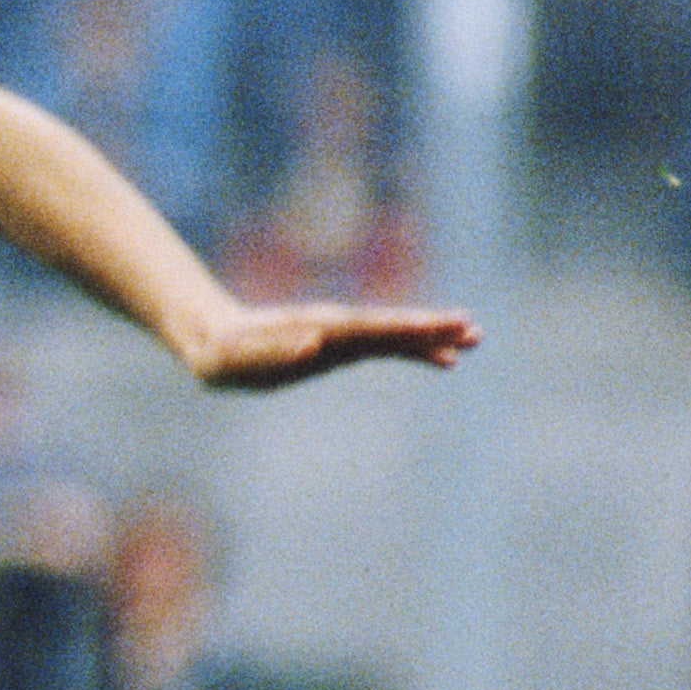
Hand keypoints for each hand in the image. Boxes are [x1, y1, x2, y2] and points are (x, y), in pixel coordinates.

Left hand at [178, 301, 480, 390]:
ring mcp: (342, 336)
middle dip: (432, 330)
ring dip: (433, 340)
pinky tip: (443, 362)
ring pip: (396, 336)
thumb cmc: (225, 355)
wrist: (214, 344)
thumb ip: (273, 352)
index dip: (408, 329)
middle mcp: (337, 327)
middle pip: (392, 327)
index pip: (374, 328)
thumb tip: (313, 343)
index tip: (443, 328)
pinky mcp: (341, 348)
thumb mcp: (241, 358)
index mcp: (320, 328)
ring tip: (473, 342)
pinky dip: (416, 352)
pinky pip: (387, 349)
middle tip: (475, 331)